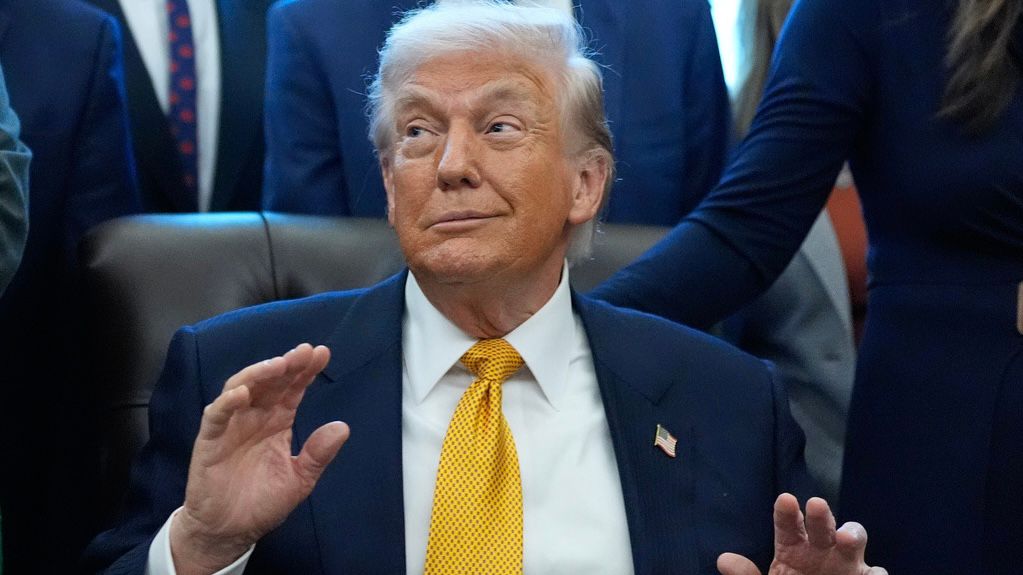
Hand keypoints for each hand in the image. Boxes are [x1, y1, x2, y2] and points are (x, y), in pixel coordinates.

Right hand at [169, 343, 348, 574]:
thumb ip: (318, 454)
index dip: (305, 371)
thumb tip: (342, 427)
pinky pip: (216, 416)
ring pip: (241, 389)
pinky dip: (227, 403)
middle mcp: (254, 418)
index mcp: (277, 423)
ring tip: (279, 365)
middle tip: (304, 352)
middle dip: (287, 365)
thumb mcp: (299, 479)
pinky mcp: (209, 442)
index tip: (322, 353)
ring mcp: (231, 427)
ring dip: (259, 374)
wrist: (230, 532)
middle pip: (269, 382)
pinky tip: (243, 394)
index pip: (292, 389)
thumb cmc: (262, 503)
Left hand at [717, 493, 887, 574]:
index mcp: (792, 549)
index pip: (787, 525)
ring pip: (853, 540)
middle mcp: (821, 549)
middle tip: (816, 505)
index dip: (786, 512)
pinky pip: (875, 573)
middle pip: (822, 526)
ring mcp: (846, 564)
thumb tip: (723, 559)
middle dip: (820, 515)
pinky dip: (875, 573)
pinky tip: (871, 574)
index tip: (785, 500)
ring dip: (852, 534)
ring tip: (846, 537)